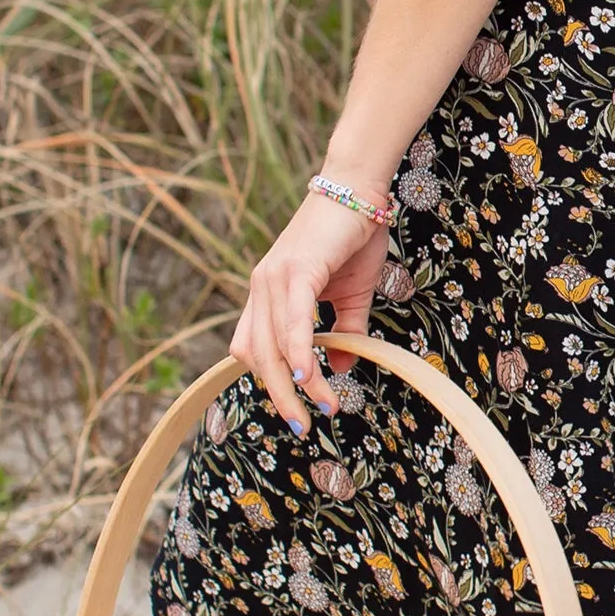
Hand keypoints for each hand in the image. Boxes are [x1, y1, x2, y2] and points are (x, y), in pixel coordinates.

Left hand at [230, 189, 389, 435]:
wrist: (360, 189)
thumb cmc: (354, 237)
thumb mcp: (351, 295)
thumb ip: (344, 331)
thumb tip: (343, 368)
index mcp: (267, 293)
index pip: (253, 348)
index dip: (270, 381)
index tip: (296, 408)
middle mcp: (261, 287)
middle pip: (256, 355)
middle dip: (279, 396)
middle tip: (302, 426)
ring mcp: (273, 277)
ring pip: (272, 344)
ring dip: (295, 383)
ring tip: (320, 407)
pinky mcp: (295, 269)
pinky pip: (292, 320)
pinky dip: (297, 350)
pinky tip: (307, 374)